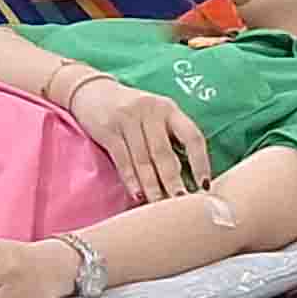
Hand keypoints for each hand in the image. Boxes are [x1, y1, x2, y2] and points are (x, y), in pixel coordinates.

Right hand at [65, 75, 209, 202]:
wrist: (92, 91)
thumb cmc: (131, 109)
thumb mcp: (154, 114)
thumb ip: (169, 136)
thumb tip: (187, 176)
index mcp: (169, 109)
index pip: (192, 136)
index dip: (201, 162)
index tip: (204, 186)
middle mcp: (151, 111)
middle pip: (165, 153)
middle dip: (174, 182)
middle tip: (181, 204)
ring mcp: (128, 119)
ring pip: (143, 160)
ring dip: (152, 187)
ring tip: (160, 206)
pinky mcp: (108, 130)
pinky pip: (123, 160)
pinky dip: (131, 180)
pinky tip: (138, 196)